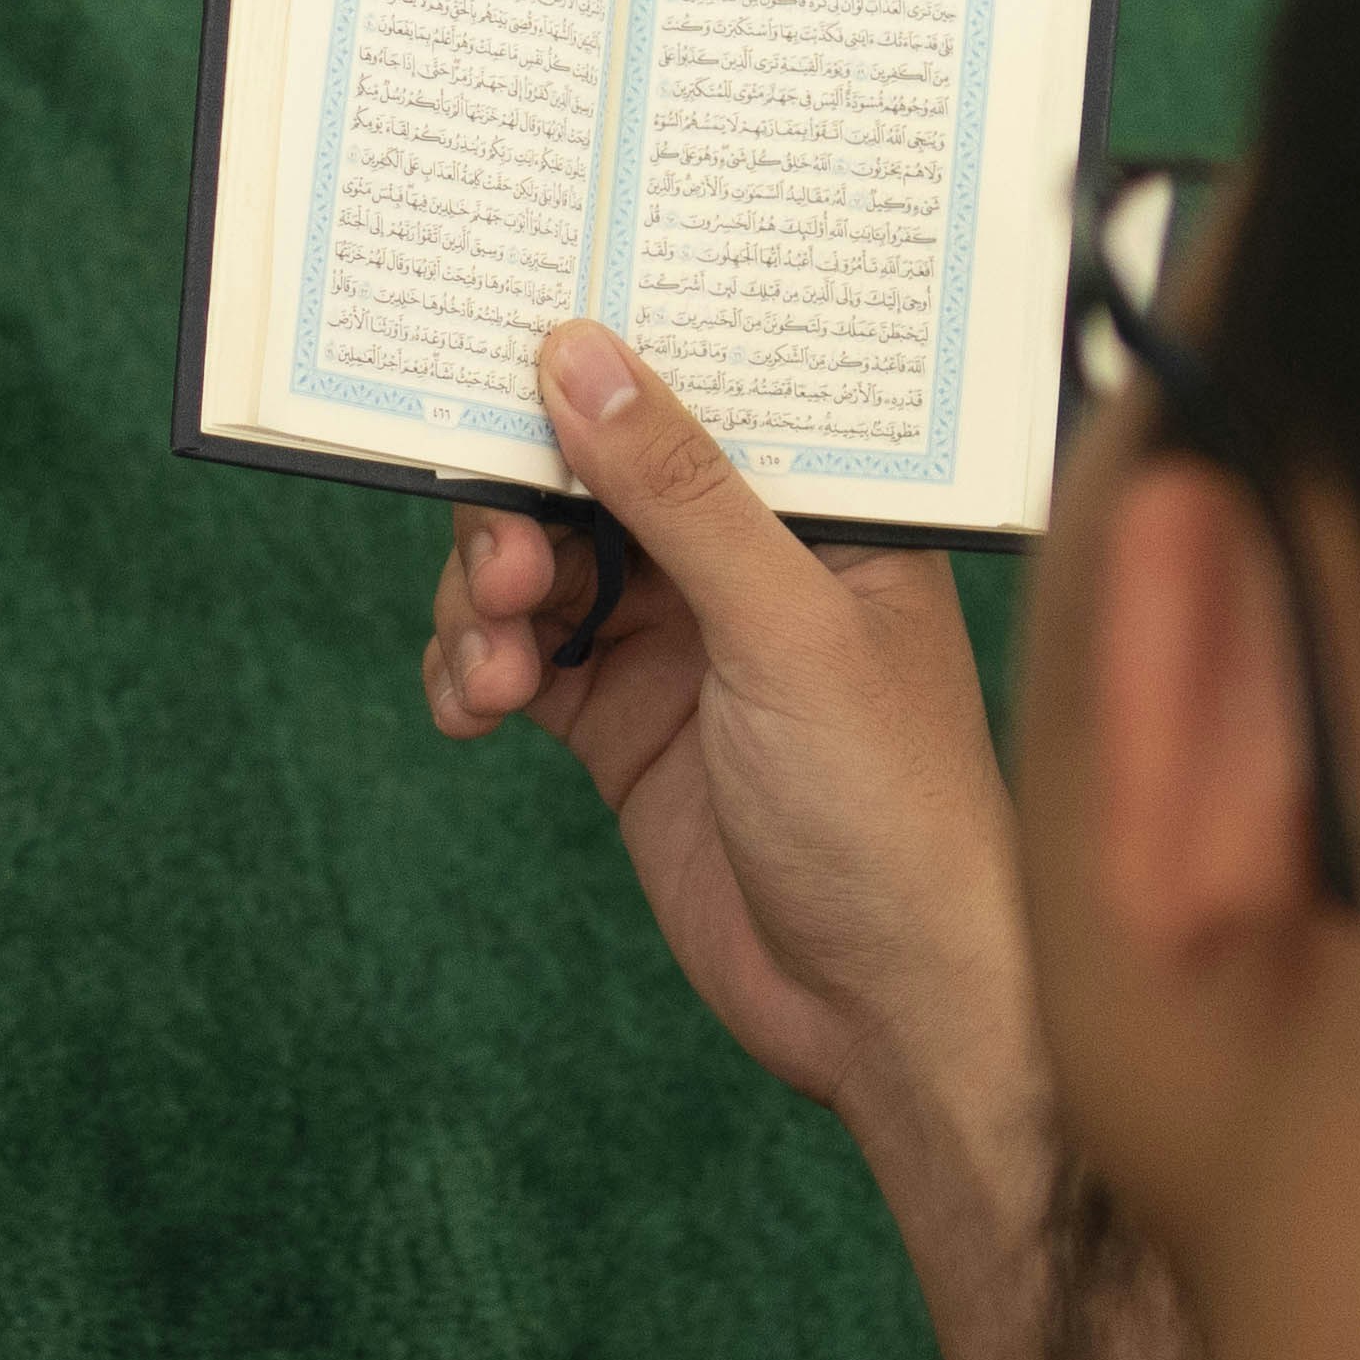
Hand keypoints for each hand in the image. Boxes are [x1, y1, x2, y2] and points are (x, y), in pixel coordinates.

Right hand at [420, 321, 1028, 1128]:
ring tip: (490, 667)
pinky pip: (519, 663)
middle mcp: (747, 559)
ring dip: (486, 602)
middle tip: (504, 573)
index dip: (604, 367)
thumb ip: (678, 489)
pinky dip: (475, 672)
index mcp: (824, 508)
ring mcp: (679, 643)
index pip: (700, 393)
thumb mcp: (784, 626)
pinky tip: (469, 709)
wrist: (881, 1007)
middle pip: (591, 478)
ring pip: (540, 568)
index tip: (506, 353)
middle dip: (521, 510)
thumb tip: (580, 356)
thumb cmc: (890, 809)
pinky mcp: (623, 726)